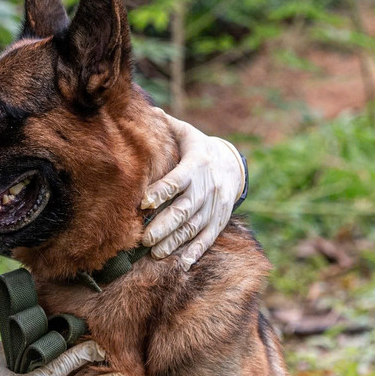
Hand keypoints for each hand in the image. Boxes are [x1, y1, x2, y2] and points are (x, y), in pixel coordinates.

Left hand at [141, 112, 245, 266]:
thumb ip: (164, 126)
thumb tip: (143, 111)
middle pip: (185, 209)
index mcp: (197, 164)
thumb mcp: (185, 133)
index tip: (144, 203)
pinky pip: (208, 238)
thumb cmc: (197, 148)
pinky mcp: (220, 220)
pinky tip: (182, 264)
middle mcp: (207, 186)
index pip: (178, 179)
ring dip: (175, 241)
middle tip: (144, 238)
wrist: (232, 165)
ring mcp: (215, 206)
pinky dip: (196, 252)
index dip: (162, 191)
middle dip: (165, 225)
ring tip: (155, 252)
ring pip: (195, 227)